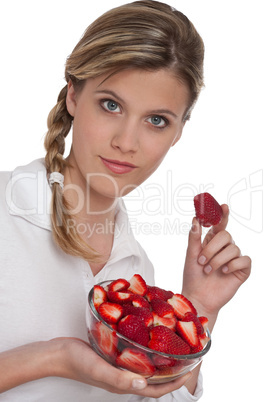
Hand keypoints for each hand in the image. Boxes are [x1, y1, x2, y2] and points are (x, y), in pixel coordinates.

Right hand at [50, 337, 192, 397]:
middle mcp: (126, 377)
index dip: (176, 382)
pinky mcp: (114, 355)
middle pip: (155, 378)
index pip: (157, 390)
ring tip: (172, 342)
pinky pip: (135, 353)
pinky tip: (147, 333)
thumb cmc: (77, 362)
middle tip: (186, 352)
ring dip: (161, 357)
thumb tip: (144, 385)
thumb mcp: (98, 369)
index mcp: (125, 384)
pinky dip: (145, 347)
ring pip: (147, 365)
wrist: (58, 353)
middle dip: (173, 368)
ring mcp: (120, 366)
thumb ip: (119, 378)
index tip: (191, 369)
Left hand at [182, 204, 250, 323]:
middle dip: (212, 248)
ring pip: (233, 248)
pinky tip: (224, 271)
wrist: (198, 297)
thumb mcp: (191, 254)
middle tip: (202, 261)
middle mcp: (224, 248)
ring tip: (209, 270)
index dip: (222, 215)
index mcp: (212, 242)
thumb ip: (194, 237)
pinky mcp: (242, 270)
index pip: (219, 225)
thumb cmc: (193, 276)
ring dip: (218, 259)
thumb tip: (195, 219)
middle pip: (226, 235)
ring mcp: (234, 259)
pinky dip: (233, 264)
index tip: (223, 205)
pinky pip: (244, 260)